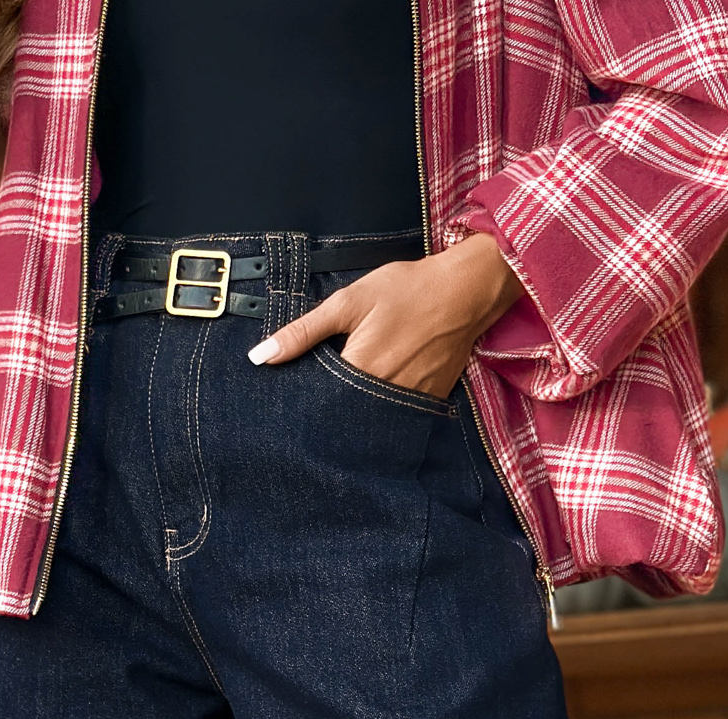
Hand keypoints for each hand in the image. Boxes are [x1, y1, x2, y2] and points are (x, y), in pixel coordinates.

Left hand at [247, 234, 521, 398]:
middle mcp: (385, 393)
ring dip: (357, 415)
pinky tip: (378, 396)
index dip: (305, 405)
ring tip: (346, 404)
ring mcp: (409, 401)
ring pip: (372, 420)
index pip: (319, 403)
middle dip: (329, 415)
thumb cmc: (407, 289)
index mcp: (360, 369)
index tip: (292, 406)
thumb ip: (304, 331)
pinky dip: (384, 410)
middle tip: (314, 411)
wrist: (466, 290)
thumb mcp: (348, 302)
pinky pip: (398, 415)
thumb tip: (261, 356)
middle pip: (345, 418)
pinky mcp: (428, 401)